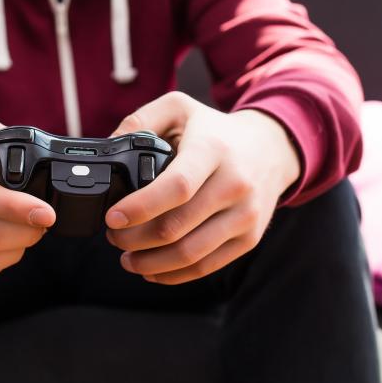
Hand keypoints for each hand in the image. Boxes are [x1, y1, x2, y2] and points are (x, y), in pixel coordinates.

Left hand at [105, 92, 300, 284]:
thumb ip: (140, 121)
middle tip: (113, 236)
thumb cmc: (215, 131)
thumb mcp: (179, 108)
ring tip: (126, 257)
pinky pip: (207, 266)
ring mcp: (245, 215)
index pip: (177, 186)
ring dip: (150, 262)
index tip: (112, 217)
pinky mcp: (249, 238)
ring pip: (190, 253)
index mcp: (213, 150)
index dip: (140, 207)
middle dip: (134, 238)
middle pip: (177, 226)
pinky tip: (151, 269)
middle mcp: (234, 184)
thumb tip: (109, 145)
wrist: (272, 149)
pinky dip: (174, 274)